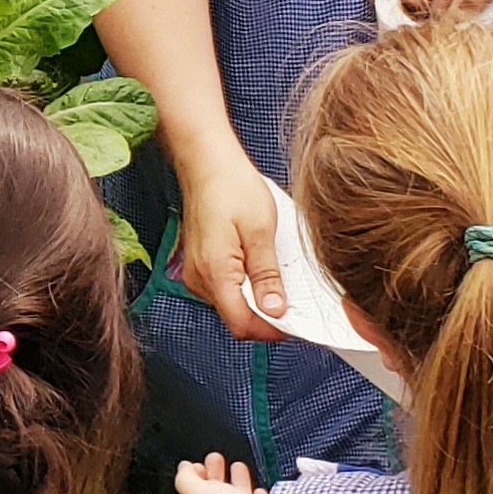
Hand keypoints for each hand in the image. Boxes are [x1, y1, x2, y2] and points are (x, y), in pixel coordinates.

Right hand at [175, 144, 288, 342]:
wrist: (207, 162)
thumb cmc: (231, 186)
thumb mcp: (261, 231)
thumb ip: (267, 276)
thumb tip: (276, 311)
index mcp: (214, 273)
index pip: (242, 325)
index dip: (271, 330)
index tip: (296, 323)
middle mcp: (199, 279)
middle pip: (236, 318)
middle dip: (267, 316)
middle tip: (296, 300)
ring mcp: (196, 273)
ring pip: (231, 305)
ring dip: (256, 300)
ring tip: (279, 278)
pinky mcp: (199, 266)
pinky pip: (225, 289)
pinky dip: (245, 286)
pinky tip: (260, 268)